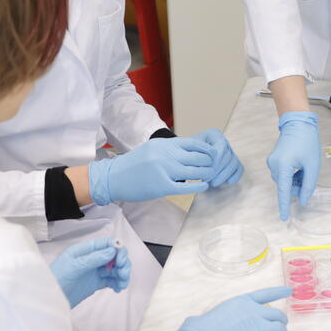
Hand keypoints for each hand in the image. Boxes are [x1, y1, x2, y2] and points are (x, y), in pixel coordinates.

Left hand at [49, 237, 130, 307]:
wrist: (48, 299)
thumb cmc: (57, 279)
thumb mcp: (73, 266)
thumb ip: (93, 258)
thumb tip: (112, 251)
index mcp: (86, 250)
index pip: (107, 244)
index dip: (117, 249)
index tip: (121, 260)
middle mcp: (92, 258)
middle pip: (114, 256)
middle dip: (122, 263)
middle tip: (123, 274)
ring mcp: (94, 271)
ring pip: (115, 268)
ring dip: (122, 274)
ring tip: (122, 284)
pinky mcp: (95, 283)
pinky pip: (111, 280)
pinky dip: (118, 283)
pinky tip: (118, 288)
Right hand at [88, 137, 213, 205]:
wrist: (113, 177)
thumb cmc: (134, 164)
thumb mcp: (153, 149)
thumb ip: (171, 149)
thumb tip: (191, 150)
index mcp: (165, 144)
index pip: (193, 144)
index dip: (207, 150)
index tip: (214, 155)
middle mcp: (166, 155)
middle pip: (197, 157)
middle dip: (209, 163)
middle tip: (217, 167)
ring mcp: (164, 170)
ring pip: (194, 171)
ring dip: (206, 174)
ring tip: (213, 176)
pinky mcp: (161, 186)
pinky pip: (185, 187)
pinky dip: (198, 186)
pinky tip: (205, 186)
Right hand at [162, 286, 291, 330]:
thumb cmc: (199, 330)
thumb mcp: (209, 313)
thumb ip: (215, 314)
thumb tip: (196, 321)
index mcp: (242, 301)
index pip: (266, 294)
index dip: (279, 292)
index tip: (289, 290)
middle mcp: (253, 311)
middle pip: (277, 314)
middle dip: (280, 321)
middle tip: (280, 327)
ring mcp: (258, 327)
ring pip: (280, 329)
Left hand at [193, 128, 243, 187]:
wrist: (188, 157)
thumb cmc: (187, 154)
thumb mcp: (188, 151)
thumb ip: (196, 155)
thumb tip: (203, 166)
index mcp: (214, 134)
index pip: (221, 146)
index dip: (216, 160)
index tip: (205, 170)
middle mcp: (224, 141)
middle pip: (228, 155)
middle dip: (218, 170)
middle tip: (207, 180)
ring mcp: (230, 151)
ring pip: (234, 162)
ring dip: (224, 175)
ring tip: (213, 183)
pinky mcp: (233, 161)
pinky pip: (240, 168)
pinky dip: (236, 175)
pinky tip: (228, 182)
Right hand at [267, 112, 319, 220]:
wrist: (298, 123)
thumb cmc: (307, 141)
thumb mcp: (313, 165)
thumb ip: (308, 185)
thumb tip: (303, 200)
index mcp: (283, 166)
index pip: (283, 191)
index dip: (284, 205)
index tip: (284, 218)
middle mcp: (274, 165)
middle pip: (285, 186)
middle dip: (296, 187)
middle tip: (308, 177)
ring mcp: (272, 162)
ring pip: (284, 180)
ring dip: (294, 180)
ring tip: (305, 168)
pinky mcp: (273, 159)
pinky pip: (282, 173)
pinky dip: (291, 175)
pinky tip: (299, 167)